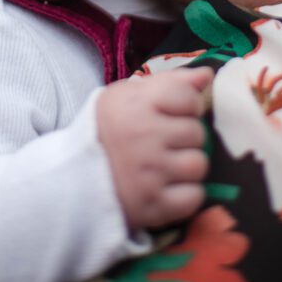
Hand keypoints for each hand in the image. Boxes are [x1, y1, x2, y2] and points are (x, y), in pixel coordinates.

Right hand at [97, 67, 212, 230]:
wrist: (74, 176)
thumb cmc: (109, 128)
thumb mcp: (130, 95)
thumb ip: (170, 81)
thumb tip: (207, 75)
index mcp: (136, 105)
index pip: (189, 97)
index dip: (188, 104)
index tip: (173, 112)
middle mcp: (142, 137)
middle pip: (197, 132)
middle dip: (186, 136)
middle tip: (165, 141)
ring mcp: (148, 174)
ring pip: (199, 165)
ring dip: (188, 165)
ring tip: (168, 164)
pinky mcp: (152, 206)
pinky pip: (194, 197)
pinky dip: (186, 194)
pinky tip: (167, 186)